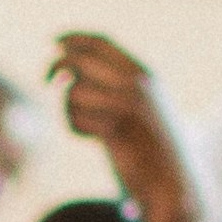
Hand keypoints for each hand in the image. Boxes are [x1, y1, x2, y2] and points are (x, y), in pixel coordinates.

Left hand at [53, 31, 190, 221]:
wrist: (174, 183)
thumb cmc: (152, 147)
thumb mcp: (141, 107)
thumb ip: (115, 86)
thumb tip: (69, 70)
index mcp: (144, 74)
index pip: (101, 42)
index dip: (74, 38)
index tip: (55, 41)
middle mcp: (137, 85)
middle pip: (80, 60)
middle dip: (56, 66)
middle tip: (47, 79)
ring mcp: (128, 106)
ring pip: (74, 92)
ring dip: (69, 109)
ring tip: (86, 125)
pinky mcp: (116, 130)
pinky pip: (76, 117)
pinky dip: (75, 127)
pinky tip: (90, 138)